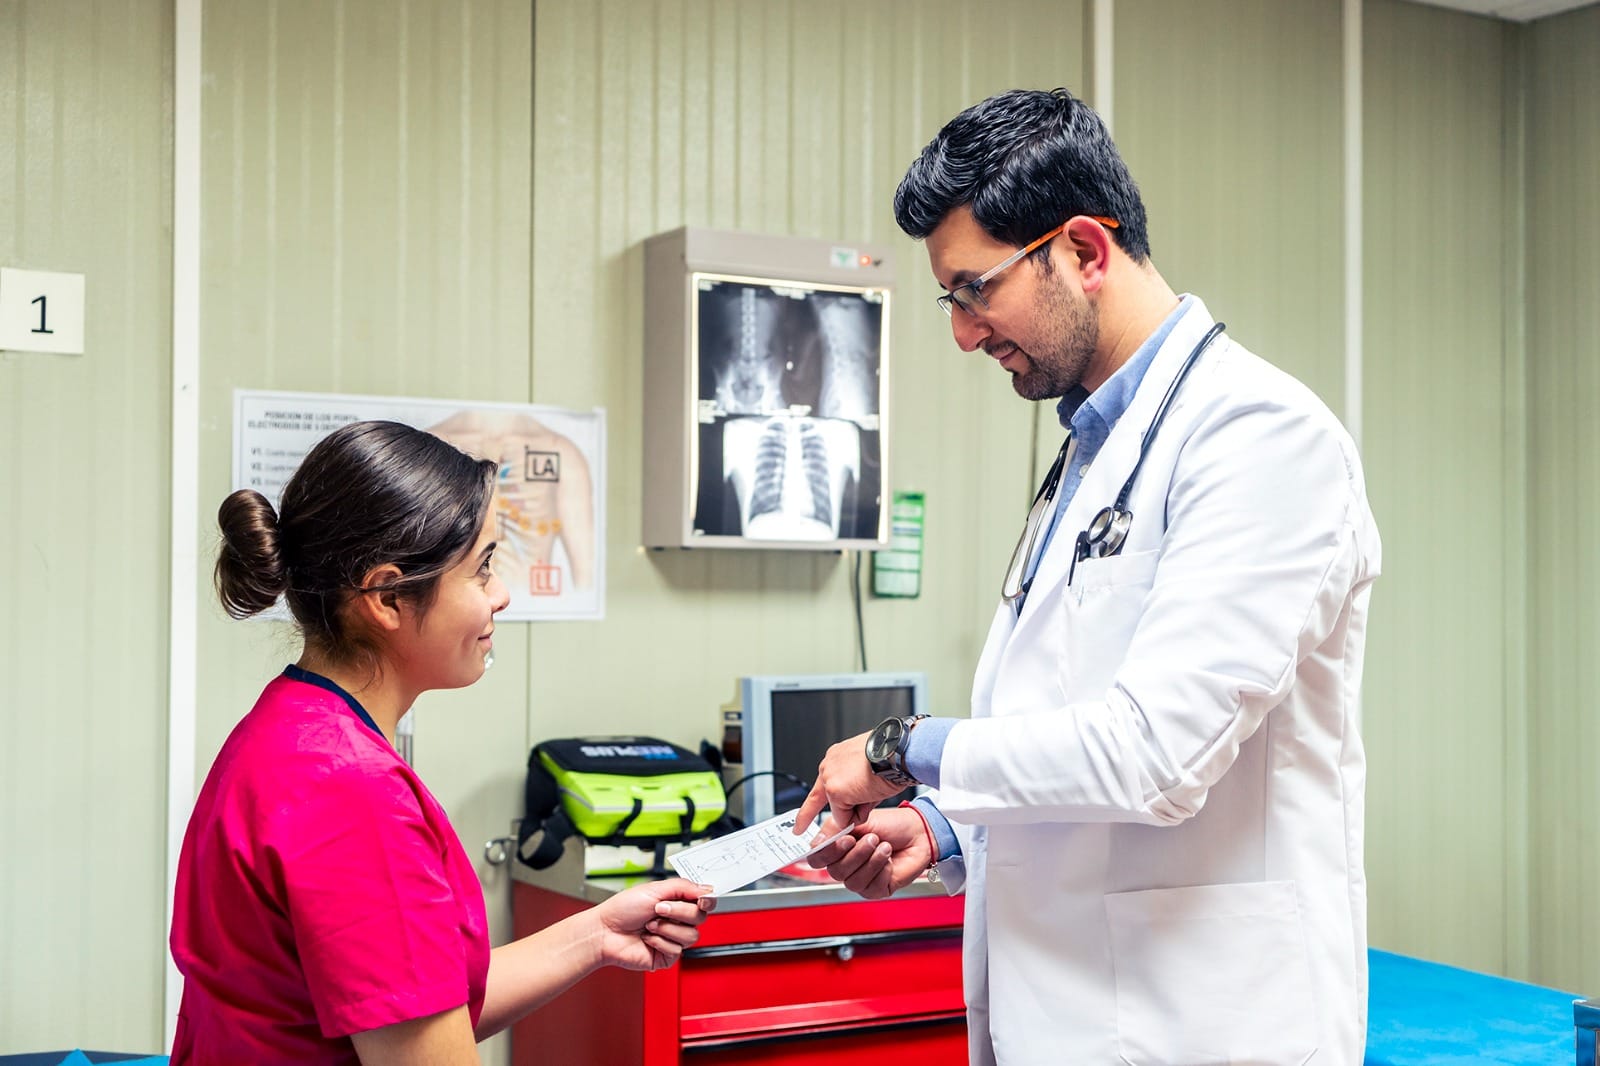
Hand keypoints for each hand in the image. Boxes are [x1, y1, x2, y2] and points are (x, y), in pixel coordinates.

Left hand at [593, 878, 715, 971]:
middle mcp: (676, 920)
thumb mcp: (653, 889)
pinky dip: (659, 942)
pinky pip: (676, 950)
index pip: (703, 902)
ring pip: (691, 936)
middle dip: (679, 912)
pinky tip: (647, 938)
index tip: (702, 900)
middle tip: (659, 909)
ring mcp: (671, 938)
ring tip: (649, 925)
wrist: (605, 932)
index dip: (706, 901)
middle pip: (700, 918)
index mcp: (675, 902)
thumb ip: (683, 887)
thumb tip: (706, 889)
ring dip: (667, 928)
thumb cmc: (622, 910)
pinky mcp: (666, 956)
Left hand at [793, 730, 903, 833]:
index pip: (821, 785)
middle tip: (809, 826)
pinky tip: (870, 796)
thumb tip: (852, 813)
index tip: (799, 823)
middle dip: (827, 813)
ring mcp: (830, 779)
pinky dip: (859, 814)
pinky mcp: (835, 792)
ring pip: (839, 811)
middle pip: (823, 799)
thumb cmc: (892, 757)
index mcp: (838, 758)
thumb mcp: (870, 772)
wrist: (897, 751)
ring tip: (874, 790)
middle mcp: (829, 765)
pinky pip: (845, 818)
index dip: (810, 807)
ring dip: (858, 809)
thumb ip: (856, 790)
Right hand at [804, 807, 930, 899]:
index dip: (827, 853)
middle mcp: (847, 865)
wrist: (917, 832)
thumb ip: (834, 830)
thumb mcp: (858, 820)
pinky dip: (881, 870)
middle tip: (871, 838)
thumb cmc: (891, 824)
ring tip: (884, 845)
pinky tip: (889, 860)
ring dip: (870, 861)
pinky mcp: (877, 889)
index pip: (817, 859)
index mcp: (838, 848)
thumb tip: (816, 842)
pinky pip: (870, 888)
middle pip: (835, 872)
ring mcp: (861, 879)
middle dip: (855, 854)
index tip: (845, 840)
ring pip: (852, 881)